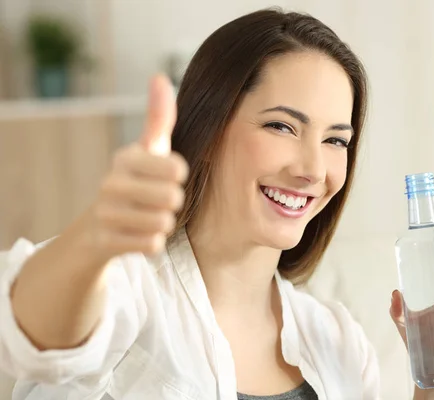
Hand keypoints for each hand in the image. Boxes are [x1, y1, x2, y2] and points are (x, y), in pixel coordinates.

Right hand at [86, 74, 188, 259]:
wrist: (99, 226)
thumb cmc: (137, 181)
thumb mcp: (149, 149)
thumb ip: (159, 117)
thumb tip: (160, 76)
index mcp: (126, 157)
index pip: (177, 170)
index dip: (179, 177)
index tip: (167, 176)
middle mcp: (111, 182)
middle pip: (173, 198)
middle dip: (173, 203)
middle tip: (157, 200)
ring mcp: (106, 212)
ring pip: (163, 223)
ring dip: (163, 223)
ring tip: (148, 216)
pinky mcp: (106, 240)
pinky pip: (152, 244)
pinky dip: (153, 242)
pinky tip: (138, 233)